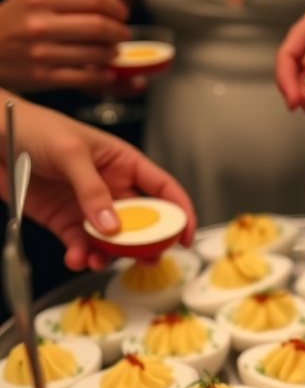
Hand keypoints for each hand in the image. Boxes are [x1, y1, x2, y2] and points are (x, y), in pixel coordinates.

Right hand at [0, 0, 129, 90]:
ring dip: (112, 54)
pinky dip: (102, 75)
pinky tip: (106, 71)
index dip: (115, 8)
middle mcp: (40, 24)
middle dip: (119, 32)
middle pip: (98, 27)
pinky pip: (84, 77)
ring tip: (113, 51)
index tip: (121, 14)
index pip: (94, 0)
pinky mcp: (44, 77)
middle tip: (122, 34)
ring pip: (95, 53)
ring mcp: (42, 53)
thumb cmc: (13, 21)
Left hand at [0, 93, 196, 269]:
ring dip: (109, 255)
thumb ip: (92, 191)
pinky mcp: (65, 222)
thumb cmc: (35, 127)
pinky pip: (81, 246)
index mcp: (123, 162)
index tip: (186, 236)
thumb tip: (112, 226)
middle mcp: (111, 187)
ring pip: (112, 241)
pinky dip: (81, 256)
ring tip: (98, 259)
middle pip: (141, 222)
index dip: (180, 212)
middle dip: (144, 243)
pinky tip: (76, 257)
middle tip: (144, 258)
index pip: (163, 189)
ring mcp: (88, 207)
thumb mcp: (70, 153)